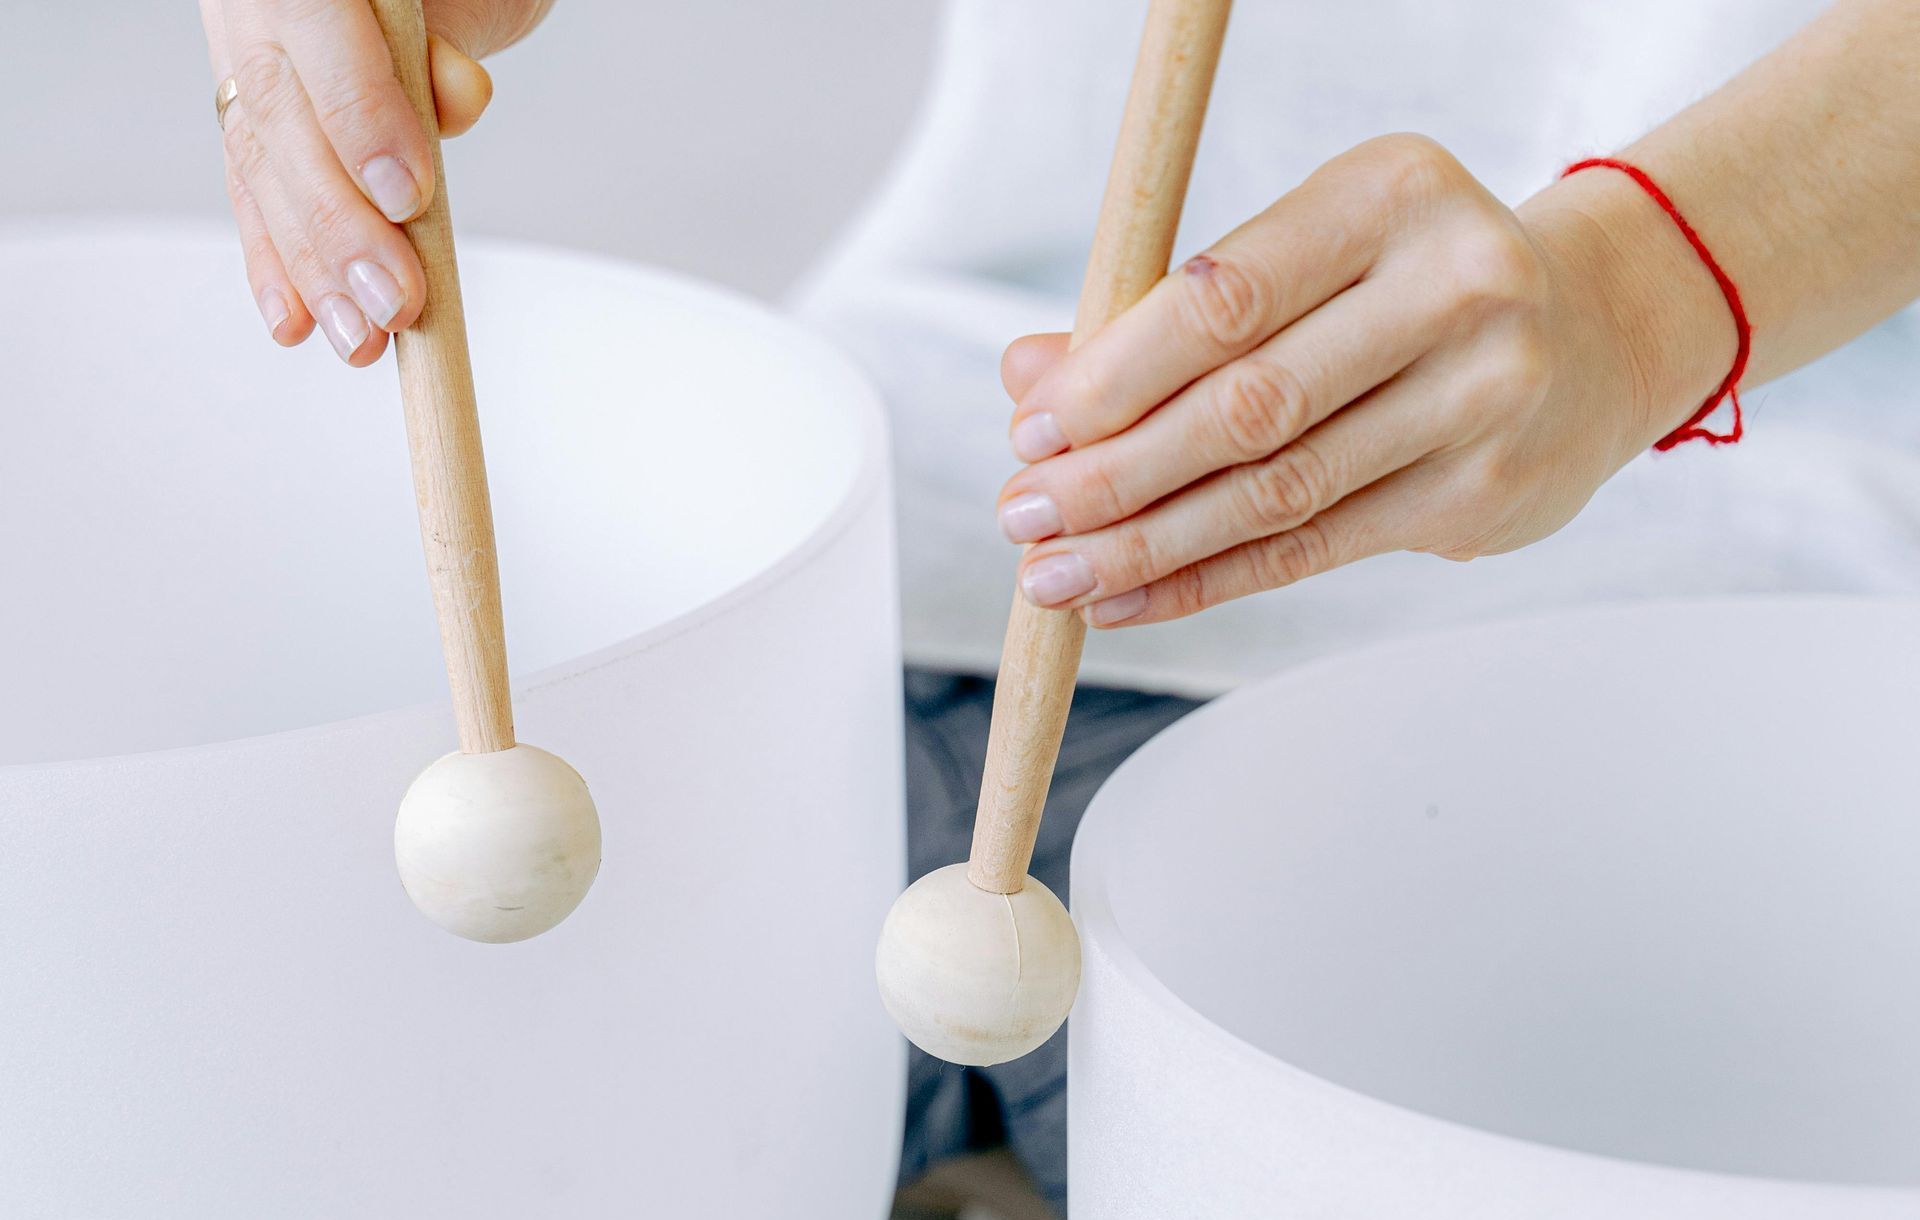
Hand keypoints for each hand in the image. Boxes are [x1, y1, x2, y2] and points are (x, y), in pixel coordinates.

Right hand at [200, 0, 552, 362]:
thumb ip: (444, 43)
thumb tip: (451, 99)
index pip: (316, 28)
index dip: (358, 118)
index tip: (407, 198)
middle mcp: (254, 9)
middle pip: (282, 122)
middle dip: (340, 226)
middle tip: (393, 299)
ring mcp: (241, 62)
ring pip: (264, 171)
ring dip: (311, 268)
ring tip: (358, 337)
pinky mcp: (250, 120)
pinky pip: (255, 194)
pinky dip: (279, 264)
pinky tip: (295, 321)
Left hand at [995, 134, 1727, 627]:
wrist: (1593, 334)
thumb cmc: (1404, 285)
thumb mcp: (1301, 256)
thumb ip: (1163, 311)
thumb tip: (1028, 375)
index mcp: (1389, 194)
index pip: (1225, 297)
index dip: (1116, 374)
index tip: (1034, 427)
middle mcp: (1454, 288)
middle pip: (1248, 405)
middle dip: (1115, 474)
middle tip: (1025, 516)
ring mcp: (1483, 397)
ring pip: (1278, 492)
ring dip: (1147, 544)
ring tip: (1058, 576)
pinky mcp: (1483, 492)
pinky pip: (1314, 550)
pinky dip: (1208, 580)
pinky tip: (1131, 599)